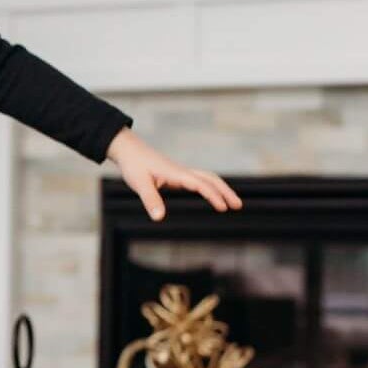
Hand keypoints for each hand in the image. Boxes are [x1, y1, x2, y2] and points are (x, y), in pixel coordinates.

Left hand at [105, 128, 242, 221]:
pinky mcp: (177, 175)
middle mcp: (182, 172)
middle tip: (239, 206)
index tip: (223, 208)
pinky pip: (199, 180)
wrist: (128, 150)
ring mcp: (181, 173)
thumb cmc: (134, 165)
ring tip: (232, 203)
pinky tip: (211, 196)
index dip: (213, 196)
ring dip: (221, 188)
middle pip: (211, 179)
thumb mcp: (139, 183)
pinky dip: (210, 187)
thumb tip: (159, 218)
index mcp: (177, 173)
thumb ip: (150, 200)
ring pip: (207, 178)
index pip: (201, 184)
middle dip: (226, 192)